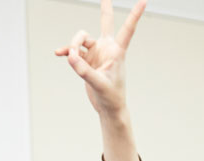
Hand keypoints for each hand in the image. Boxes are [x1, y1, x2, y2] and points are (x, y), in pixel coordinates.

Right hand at [54, 0, 144, 116]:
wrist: (108, 107)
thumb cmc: (111, 96)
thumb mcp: (99, 84)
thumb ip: (84, 70)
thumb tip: (70, 56)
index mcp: (117, 51)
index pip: (127, 29)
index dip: (134, 15)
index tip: (144, 1)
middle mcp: (107, 48)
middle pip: (105, 22)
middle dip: (106, 8)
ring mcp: (96, 53)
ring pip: (82, 38)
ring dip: (73, 45)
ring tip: (69, 57)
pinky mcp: (86, 60)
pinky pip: (73, 51)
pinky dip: (66, 51)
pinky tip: (59, 53)